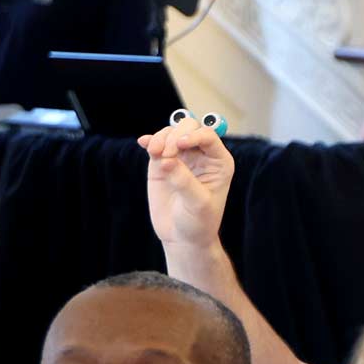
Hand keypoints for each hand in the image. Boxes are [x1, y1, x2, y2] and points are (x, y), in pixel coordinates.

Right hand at [140, 118, 232, 248]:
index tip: (179, 145)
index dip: (193, 135)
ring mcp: (181, 157)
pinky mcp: (162, 162)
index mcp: (219, 162)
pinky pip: (155, 143)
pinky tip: (144, 143)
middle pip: (188, 127)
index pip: (208, 136)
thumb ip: (184, 181)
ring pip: (170, 132)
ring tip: (154, 153)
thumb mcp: (197, 204)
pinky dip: (150, 140)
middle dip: (174, 136)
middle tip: (165, 154)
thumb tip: (166, 160)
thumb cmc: (199, 222)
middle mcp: (202, 155)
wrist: (182, 236)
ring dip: (160, 138)